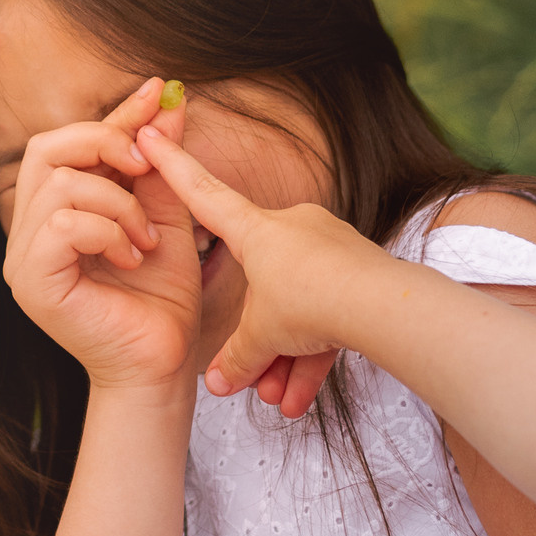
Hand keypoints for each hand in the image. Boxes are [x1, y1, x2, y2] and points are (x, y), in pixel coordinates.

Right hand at [4, 79, 199, 394]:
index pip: (69, 144)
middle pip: (45, 148)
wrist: (161, 364)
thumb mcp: (167, 217)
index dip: (112, 115)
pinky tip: (132, 258)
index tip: (155, 91)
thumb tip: (168, 102)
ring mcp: (22, 258)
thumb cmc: (162, 300)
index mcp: (55, 211)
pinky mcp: (30, 282)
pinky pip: (61, 224)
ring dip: (117, 202)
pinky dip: (107, 230)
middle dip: (104, 142)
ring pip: (58, 184)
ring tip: (145, 239)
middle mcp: (28, 230)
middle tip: (147, 166)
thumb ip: (161, 165)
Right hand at [136, 124, 383, 416]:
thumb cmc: (313, 301)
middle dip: (257, 342)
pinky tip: (300, 400)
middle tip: (249, 383)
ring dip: (285, 360)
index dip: (173, 167)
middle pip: (260, 288)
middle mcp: (292, 228)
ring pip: (297, 310)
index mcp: (257, 229)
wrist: (384, 306)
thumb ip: (238, 357)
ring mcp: (328, 249)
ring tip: (279, 401)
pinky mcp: (357, 273)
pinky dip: (312, 357)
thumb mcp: (262, 334)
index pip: (204, 194)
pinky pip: (328, 315)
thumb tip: (218, 383)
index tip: (150, 134)